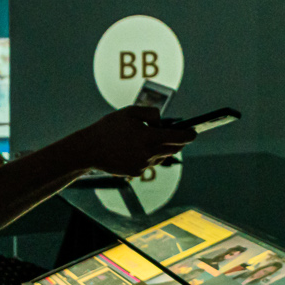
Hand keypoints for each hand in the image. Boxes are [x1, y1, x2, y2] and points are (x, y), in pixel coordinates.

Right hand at [74, 105, 193, 175]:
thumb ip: (151, 113)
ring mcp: (143, 165)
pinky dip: (148, 155)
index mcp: (150, 137)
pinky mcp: (136, 172)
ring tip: (157, 139)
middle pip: (173, 149)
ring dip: (162, 148)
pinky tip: (139, 148)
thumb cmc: (109, 127)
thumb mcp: (130, 112)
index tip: (195, 132)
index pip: (179, 138)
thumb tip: (162, 123)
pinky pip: (149, 163)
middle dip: (179, 142)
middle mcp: (149, 154)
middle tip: (182, 135)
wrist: (89, 149)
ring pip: (161, 156)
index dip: (189, 135)